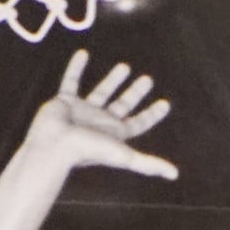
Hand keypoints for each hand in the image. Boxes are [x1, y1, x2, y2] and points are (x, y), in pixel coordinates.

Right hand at [25, 51, 177, 181]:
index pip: (138, 124)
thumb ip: (148, 164)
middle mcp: (100, 123)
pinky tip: (82, 54)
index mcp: (114, 135)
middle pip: (123, 106)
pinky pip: (70, 81)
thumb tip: (175, 175)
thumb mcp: (124, 156)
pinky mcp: (64, 102)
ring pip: (101, 92)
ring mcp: (82, 112)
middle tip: (148, 79)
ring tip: (125, 66)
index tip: (165, 103)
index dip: (152, 115)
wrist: (54, 144)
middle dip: (136, 94)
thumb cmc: (87, 150)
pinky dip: (75, 68)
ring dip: (112, 80)